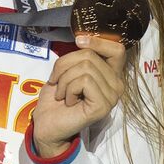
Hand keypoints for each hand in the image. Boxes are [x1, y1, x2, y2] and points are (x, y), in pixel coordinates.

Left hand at [30, 35, 126, 157]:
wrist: (47, 124)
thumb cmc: (57, 97)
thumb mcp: (68, 70)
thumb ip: (81, 56)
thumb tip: (83, 38)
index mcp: (111, 75)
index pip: (117, 49)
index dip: (97, 41)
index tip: (78, 41)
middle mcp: (117, 85)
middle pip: (91, 56)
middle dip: (65, 65)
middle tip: (58, 82)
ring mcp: (112, 97)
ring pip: (86, 67)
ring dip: (64, 79)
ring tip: (63, 94)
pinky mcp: (103, 105)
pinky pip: (84, 81)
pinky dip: (69, 89)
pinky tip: (69, 102)